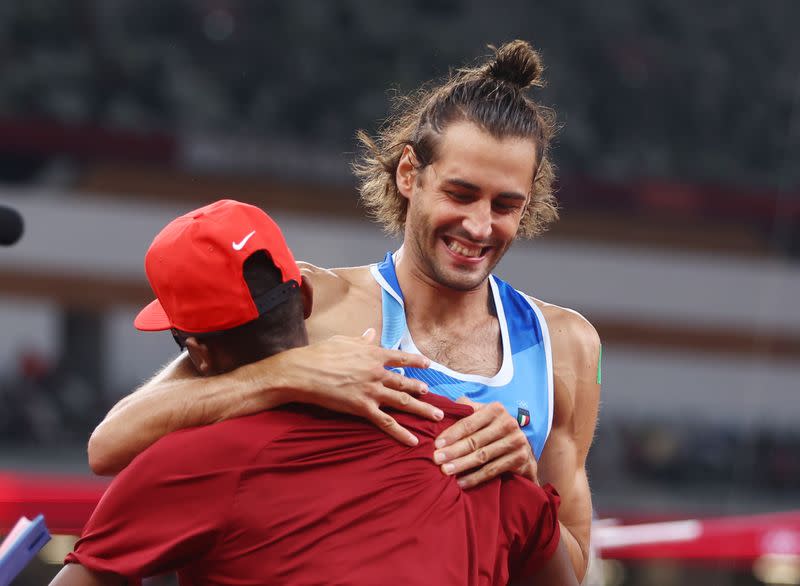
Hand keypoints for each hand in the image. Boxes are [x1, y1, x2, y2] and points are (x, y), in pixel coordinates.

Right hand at [281, 329, 442, 445]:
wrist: (304, 372)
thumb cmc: (320, 354)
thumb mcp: (344, 341)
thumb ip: (362, 340)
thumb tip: (371, 332)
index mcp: (373, 354)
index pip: (400, 357)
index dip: (416, 361)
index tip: (428, 364)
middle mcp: (378, 372)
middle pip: (406, 382)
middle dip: (422, 389)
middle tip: (433, 395)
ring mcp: (372, 391)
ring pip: (403, 402)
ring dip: (422, 409)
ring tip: (435, 416)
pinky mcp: (363, 408)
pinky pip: (387, 423)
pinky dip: (401, 433)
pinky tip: (413, 441)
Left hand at [432, 398, 536, 488]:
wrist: (521, 449)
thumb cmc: (493, 430)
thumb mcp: (482, 415)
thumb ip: (465, 409)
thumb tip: (442, 408)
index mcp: (496, 409)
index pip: (469, 423)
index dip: (451, 434)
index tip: (436, 444)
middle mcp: (508, 423)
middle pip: (474, 440)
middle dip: (453, 451)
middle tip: (436, 459)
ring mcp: (516, 440)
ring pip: (482, 456)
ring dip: (462, 465)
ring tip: (445, 471)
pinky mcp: (520, 458)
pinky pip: (492, 470)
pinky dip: (475, 477)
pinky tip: (461, 482)